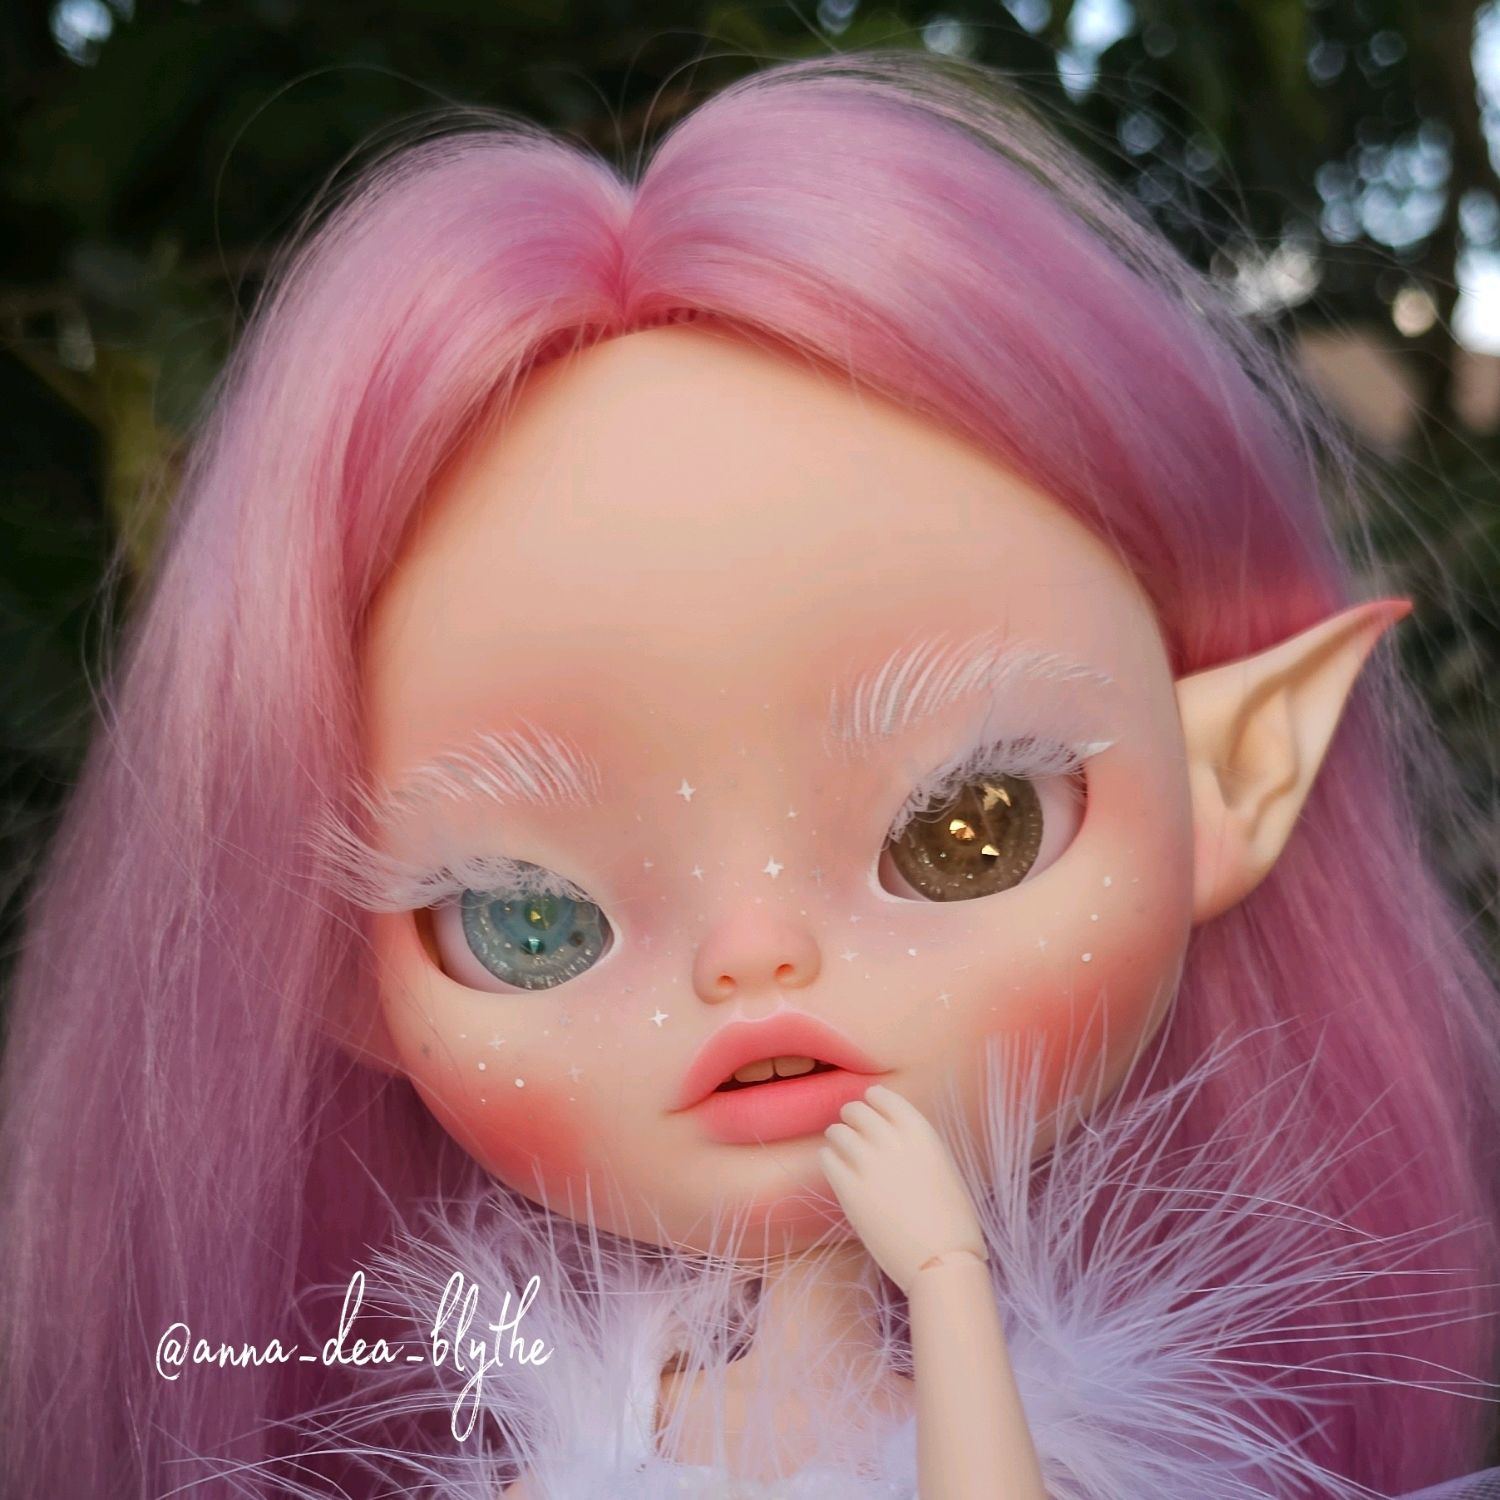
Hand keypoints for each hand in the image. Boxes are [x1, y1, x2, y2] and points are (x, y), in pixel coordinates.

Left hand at [817, 1083, 987, 1294]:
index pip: (882, 1096)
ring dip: (838, 1139)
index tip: (871, 1112)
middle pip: (855, 1110)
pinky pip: (826, 1158)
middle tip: (855, 1134)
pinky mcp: (849, 1190)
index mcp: (920, 1131)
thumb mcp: (941, 1166)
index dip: (873, 1103)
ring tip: (844, 1153)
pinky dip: (830, 1160)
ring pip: (836, 1131)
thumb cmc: (952, 1220)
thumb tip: (890, 1134)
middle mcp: (892, 1140)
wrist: (943, 1261)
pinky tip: (839, 1171)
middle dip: (852, 1120)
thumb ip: (914, 1144)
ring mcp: (868, 1163)